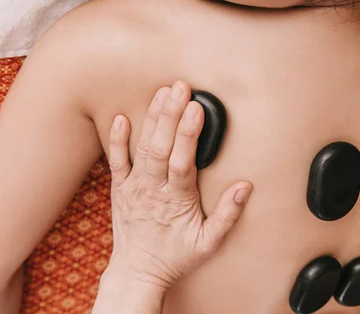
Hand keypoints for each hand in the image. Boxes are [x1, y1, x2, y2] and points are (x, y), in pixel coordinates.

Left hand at [105, 81, 252, 290]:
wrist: (137, 272)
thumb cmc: (176, 257)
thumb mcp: (209, 243)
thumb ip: (228, 214)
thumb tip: (244, 186)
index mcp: (177, 200)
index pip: (183, 161)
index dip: (189, 134)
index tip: (197, 108)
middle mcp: (153, 189)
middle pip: (161, 147)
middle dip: (171, 115)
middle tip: (180, 87)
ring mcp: (133, 187)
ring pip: (141, 147)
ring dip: (152, 119)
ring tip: (163, 92)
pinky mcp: (119, 188)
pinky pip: (115, 161)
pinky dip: (117, 139)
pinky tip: (122, 117)